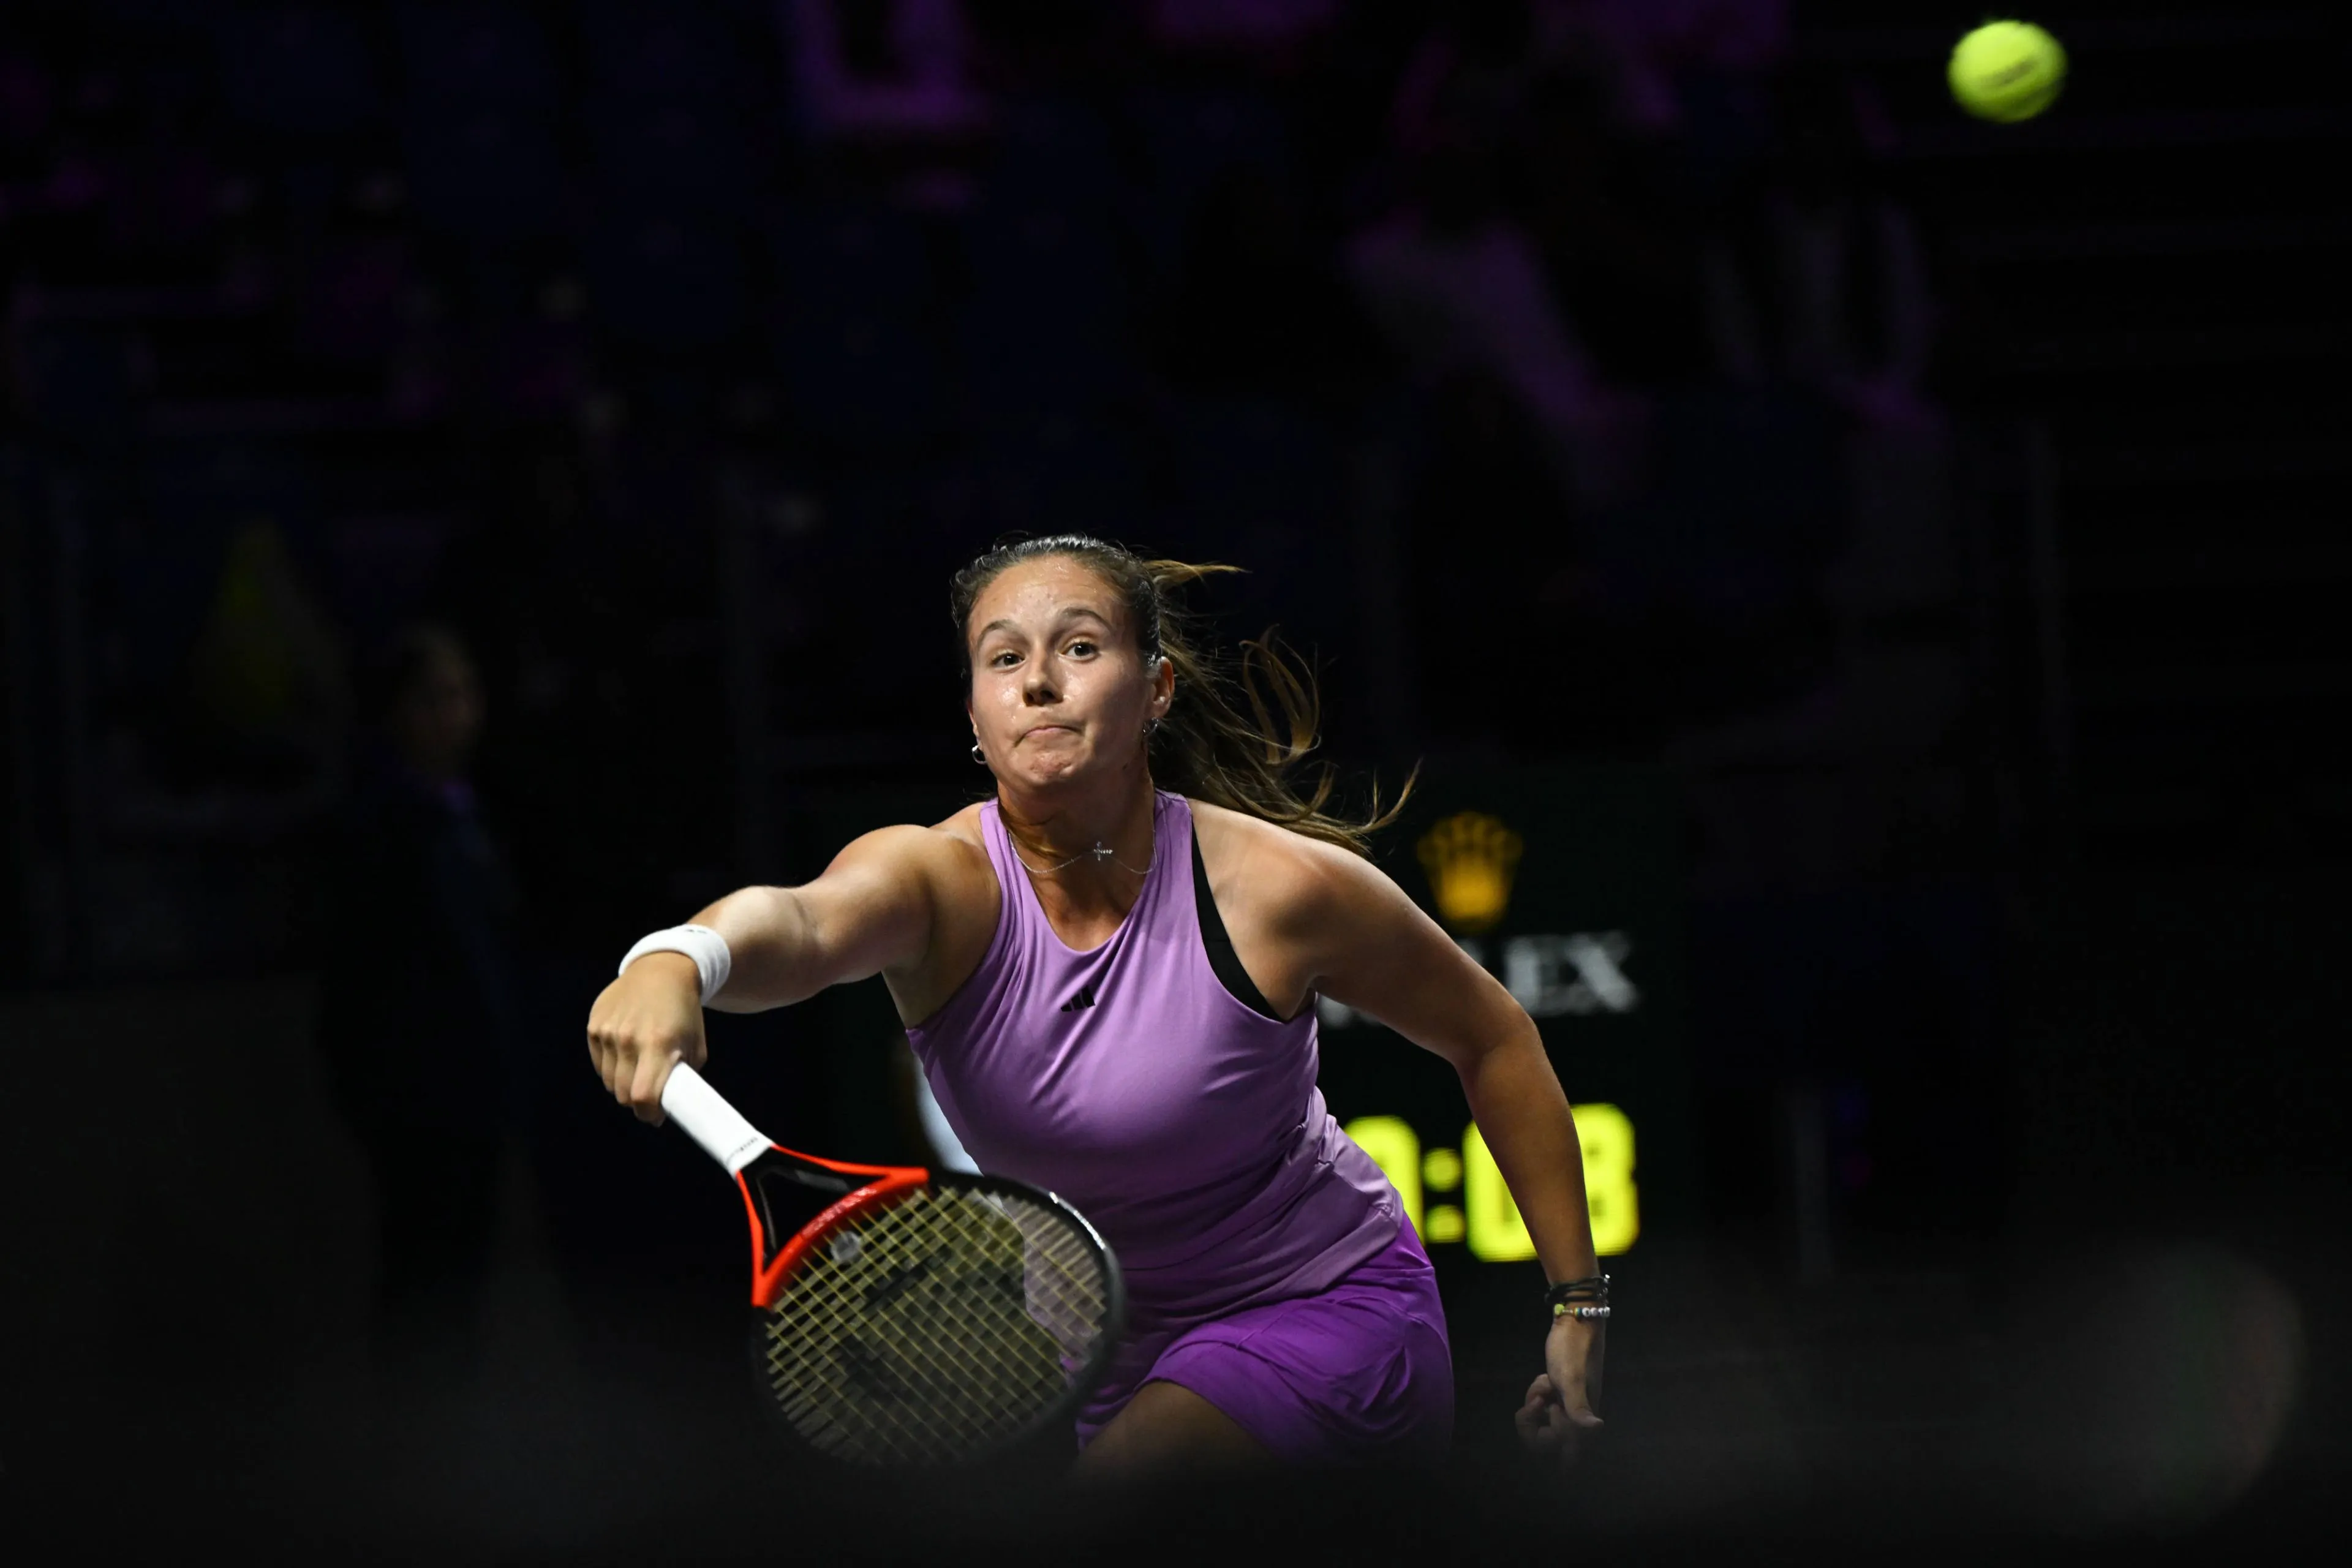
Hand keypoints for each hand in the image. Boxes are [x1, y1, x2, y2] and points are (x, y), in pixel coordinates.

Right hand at [586, 952, 707, 1123]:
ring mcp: (608, 1032)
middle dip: (637, 1102)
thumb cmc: (684, 1012)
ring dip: (623, 1084)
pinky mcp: (594, 1026)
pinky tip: (627, 1053)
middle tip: (650, 1095)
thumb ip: (684, 1077)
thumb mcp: (696, 1045)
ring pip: (609, 1082)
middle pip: (622, 1094)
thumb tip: (668, 1106)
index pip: (643, 1096)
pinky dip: (611, 1068)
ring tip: (640, 1068)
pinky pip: (600, 1065)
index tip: (656, 1116)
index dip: (649, 1114)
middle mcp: (629, 1038)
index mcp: (659, 1043)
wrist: (661, 971)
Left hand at [1514, 1312, 1603, 1467]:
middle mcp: (1577, 1420)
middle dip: (1533, 1422)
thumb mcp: (1571, 1379)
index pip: (1566, 1457)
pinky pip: (1541, 1409)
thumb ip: (1579, 1408)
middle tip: (1537, 1400)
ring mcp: (1566, 1409)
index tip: (1545, 1418)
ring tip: (1544, 1385)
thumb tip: (1597, 1428)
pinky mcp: (1559, 1397)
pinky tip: (1545, 1380)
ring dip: (1535, 1405)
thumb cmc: (1573, 1350)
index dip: (1547, 1445)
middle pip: (1546, 1442)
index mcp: (1583, 1422)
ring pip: (1541, 1425)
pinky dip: (1538, 1395)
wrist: (1575, 1322)